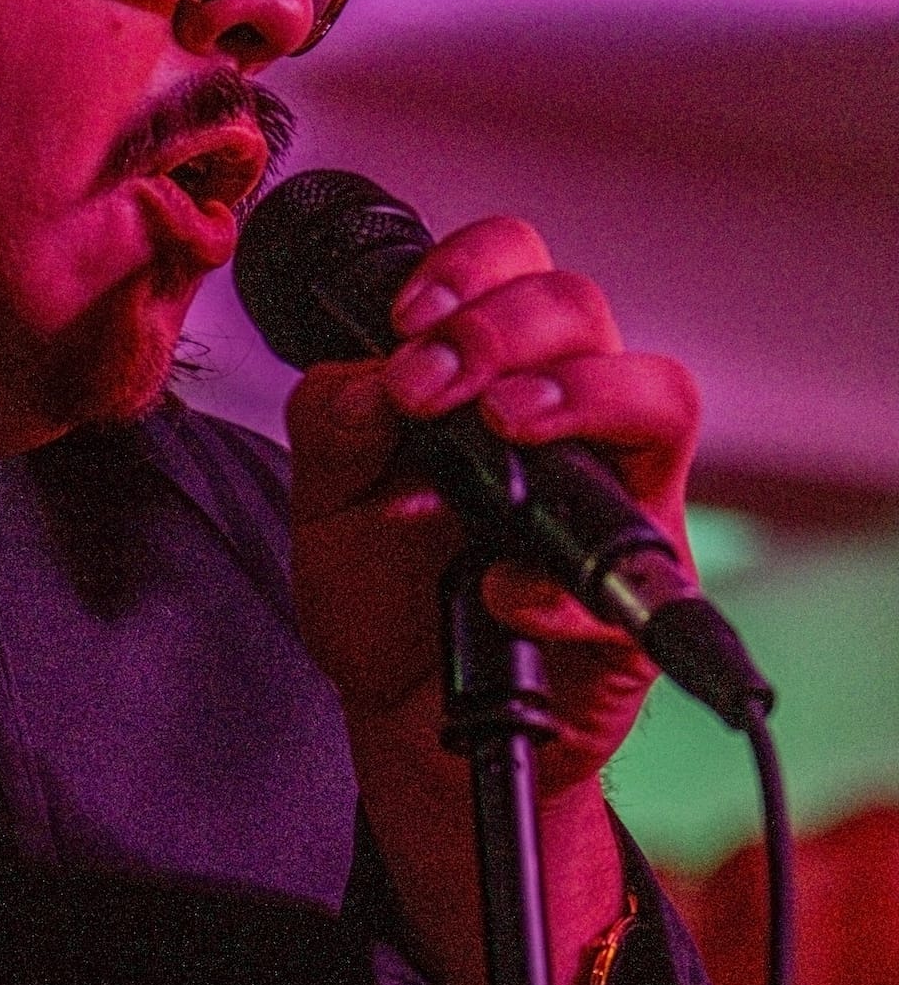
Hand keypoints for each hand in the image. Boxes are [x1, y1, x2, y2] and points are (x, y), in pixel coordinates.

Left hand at [283, 215, 702, 984]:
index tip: (407, 314)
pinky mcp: (634, 598)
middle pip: (586, 310)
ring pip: (659, 399)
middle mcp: (572, 420)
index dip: (472, 267)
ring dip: (581, 397)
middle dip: (504, 327)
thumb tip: (373, 378)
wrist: (401, 719)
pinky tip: (496, 588)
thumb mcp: (326, 505)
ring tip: (506, 427)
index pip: (518, 266)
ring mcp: (617, 501)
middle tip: (431, 379)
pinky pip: (633, 565)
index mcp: (496, 374)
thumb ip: (334, 428)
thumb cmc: (384, 598)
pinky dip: (558, 578)